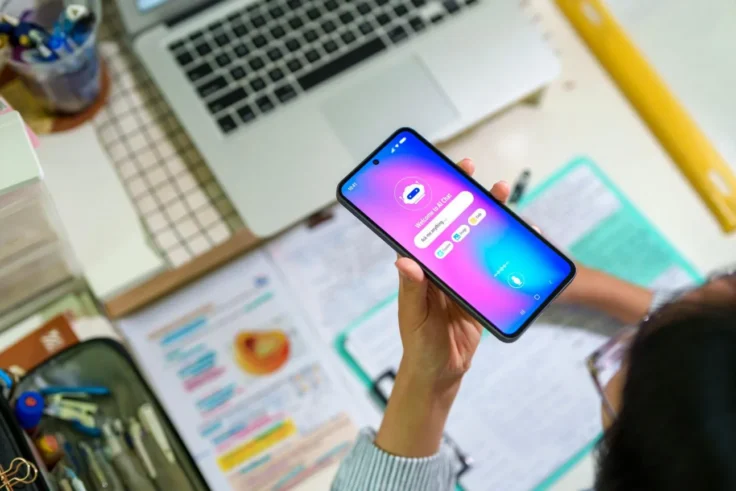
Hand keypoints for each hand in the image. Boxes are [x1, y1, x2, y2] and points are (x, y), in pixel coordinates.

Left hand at [394, 158, 509, 384]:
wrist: (442, 372)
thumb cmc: (419, 344)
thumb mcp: (415, 317)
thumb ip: (413, 290)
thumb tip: (404, 259)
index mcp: (420, 269)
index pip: (425, 228)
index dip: (434, 200)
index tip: (443, 176)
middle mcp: (440, 268)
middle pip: (455, 227)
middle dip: (467, 200)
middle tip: (478, 177)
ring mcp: (462, 278)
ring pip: (477, 242)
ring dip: (490, 221)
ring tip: (503, 197)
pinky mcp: (480, 292)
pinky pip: (494, 266)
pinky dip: (508, 252)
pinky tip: (522, 239)